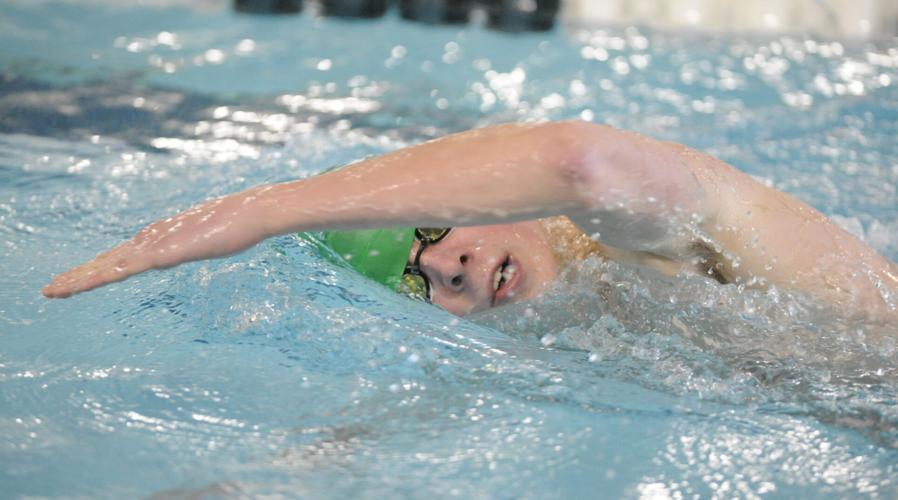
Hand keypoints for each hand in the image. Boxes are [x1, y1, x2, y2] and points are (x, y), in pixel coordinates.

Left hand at [42, 194, 264, 297]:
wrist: (252, 211)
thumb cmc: (240, 223)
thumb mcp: (214, 239)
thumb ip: (199, 242)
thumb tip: (201, 243)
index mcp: (163, 236)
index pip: (123, 256)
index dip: (98, 268)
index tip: (78, 279)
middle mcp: (153, 237)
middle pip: (108, 260)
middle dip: (79, 275)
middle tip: (51, 289)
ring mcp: (157, 244)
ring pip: (109, 266)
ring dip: (80, 279)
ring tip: (54, 291)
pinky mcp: (166, 252)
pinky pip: (127, 268)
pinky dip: (104, 276)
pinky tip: (86, 284)